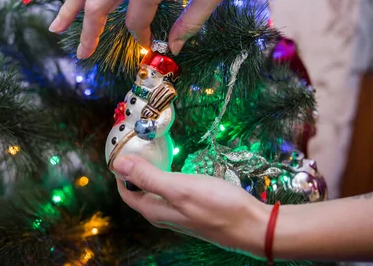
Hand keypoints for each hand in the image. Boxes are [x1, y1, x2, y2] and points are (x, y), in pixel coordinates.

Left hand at [112, 155, 268, 256]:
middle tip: (138, 146)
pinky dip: (169, 177)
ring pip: (157, 192)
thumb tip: (118, 164)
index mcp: (155, 210)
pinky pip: (173, 193)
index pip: (126, 192)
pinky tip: (178, 166)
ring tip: (155, 152)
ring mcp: (181, 214)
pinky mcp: (196, 210)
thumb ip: (148, 177)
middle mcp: (165, 215)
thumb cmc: (217, 206)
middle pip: (140, 192)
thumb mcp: (179, 187)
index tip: (122, 150)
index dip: (120, 172)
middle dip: (135, 171)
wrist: (253, 226)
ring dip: (152, 173)